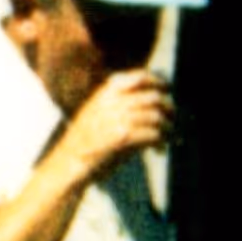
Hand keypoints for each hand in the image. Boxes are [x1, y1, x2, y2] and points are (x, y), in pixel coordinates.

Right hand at [51, 70, 176, 177]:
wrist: (68, 163)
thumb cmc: (85, 141)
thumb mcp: (97, 112)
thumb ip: (120, 102)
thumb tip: (155, 95)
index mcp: (106, 92)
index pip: (140, 77)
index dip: (159, 81)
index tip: (168, 88)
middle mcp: (113, 102)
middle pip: (154, 97)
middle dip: (168, 107)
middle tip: (173, 117)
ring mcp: (118, 119)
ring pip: (157, 116)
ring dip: (168, 127)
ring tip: (169, 136)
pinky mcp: (123, 138)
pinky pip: (154, 134)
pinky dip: (161, 142)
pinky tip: (160, 149)